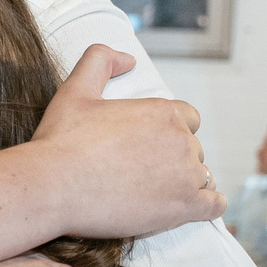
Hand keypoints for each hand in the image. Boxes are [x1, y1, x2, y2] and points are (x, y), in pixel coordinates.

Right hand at [29, 47, 218, 238]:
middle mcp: (181, 140)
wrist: (52, 187)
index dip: (170, 132)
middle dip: (173, 160)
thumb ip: (100, 61)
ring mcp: (186, 175)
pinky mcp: (184, 207)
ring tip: (157, 193)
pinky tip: (194, 207)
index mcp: (162, 111)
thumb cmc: (60, 141)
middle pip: (193, 150)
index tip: (149, 146)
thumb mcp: (75, 90)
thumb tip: (128, 59)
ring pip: (202, 177)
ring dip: (185, 183)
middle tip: (142, 173)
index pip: (188, 119)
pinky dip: (208, 206)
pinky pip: (215, 206)